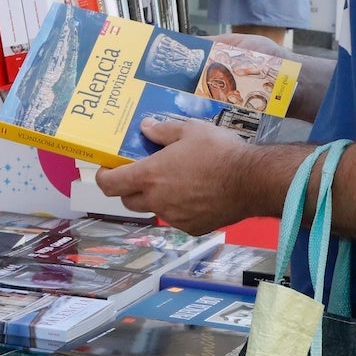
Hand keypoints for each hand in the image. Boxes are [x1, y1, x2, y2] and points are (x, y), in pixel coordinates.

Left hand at [95, 118, 259, 235]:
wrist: (252, 181)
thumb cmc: (220, 152)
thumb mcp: (190, 130)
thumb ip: (163, 130)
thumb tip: (146, 128)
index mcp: (151, 175)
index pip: (110, 184)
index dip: (103, 177)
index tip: (107, 170)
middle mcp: (157, 200)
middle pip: (127, 201)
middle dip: (128, 188)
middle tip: (142, 173)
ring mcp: (174, 217)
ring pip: (154, 209)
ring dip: (156, 198)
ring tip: (175, 181)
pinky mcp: (192, 227)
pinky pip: (176, 218)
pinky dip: (178, 207)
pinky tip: (195, 194)